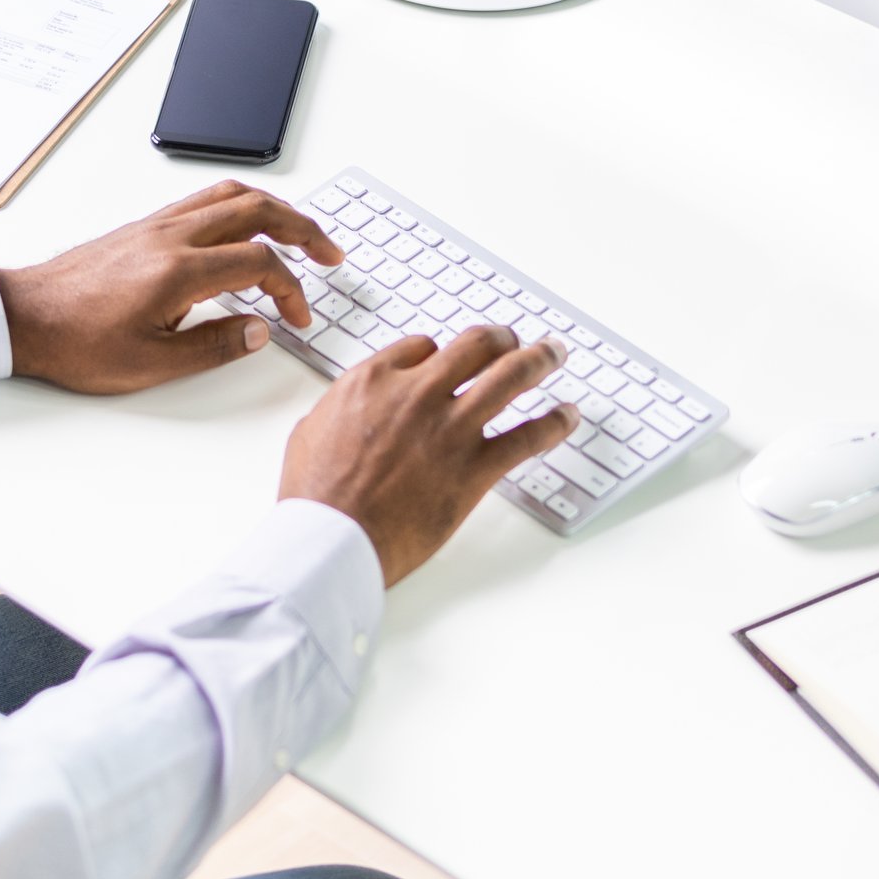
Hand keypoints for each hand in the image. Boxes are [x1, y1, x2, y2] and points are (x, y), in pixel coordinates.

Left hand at [0, 181, 347, 394]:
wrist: (24, 318)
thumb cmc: (76, 343)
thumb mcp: (151, 364)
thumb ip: (213, 346)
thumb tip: (258, 332)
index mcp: (178, 271)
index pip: (259, 263)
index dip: (291, 290)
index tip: (298, 316)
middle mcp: (170, 237)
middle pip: (256, 211)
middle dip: (303, 228)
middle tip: (331, 253)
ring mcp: (156, 226)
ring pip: (230, 195)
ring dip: (275, 209)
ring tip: (300, 232)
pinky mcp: (143, 227)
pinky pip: (204, 200)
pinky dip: (240, 206)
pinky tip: (246, 227)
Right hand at [279, 325, 574, 584]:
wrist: (332, 539)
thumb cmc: (315, 495)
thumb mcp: (311, 431)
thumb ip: (340, 408)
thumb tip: (353, 406)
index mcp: (374, 380)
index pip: (423, 347)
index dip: (441, 354)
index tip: (449, 362)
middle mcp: (418, 394)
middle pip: (474, 346)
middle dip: (499, 338)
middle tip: (512, 340)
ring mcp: (450, 429)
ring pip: (509, 376)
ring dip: (538, 360)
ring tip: (554, 354)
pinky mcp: (474, 468)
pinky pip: (527, 437)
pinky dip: (553, 424)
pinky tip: (566, 417)